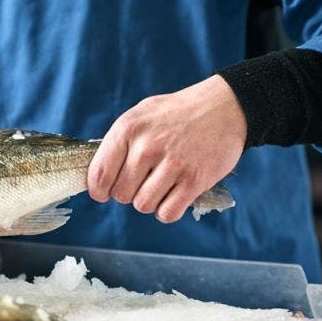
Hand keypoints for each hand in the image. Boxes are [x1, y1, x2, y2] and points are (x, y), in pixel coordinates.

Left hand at [87, 75, 245, 222]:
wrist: (224, 107)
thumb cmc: (177, 113)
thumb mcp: (140, 115)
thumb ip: (118, 143)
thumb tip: (96, 175)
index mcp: (128, 129)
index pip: (99, 174)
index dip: (99, 191)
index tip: (104, 193)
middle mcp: (147, 146)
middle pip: (121, 194)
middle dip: (128, 193)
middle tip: (142, 181)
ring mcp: (172, 164)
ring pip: (143, 205)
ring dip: (149, 201)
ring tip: (159, 185)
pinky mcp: (194, 180)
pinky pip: (167, 213)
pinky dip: (167, 211)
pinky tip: (173, 196)